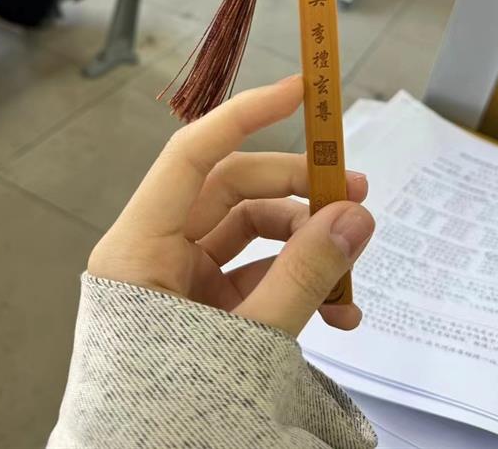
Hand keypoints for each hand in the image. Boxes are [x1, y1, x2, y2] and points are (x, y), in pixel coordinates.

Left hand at [88, 76, 374, 336]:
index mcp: (140, 244)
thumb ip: (303, 275)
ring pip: (251, 235)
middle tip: (356, 194)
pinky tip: (340, 312)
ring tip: (356, 267)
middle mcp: (157, 251)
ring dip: (307, 244)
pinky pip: (256, 278)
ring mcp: (181, 281)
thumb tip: (357, 213)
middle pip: (234, 191)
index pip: (195, 152)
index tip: (304, 89)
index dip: (248, 112)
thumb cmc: (169, 408)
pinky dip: (297, 284)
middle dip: (298, 191)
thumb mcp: (246, 339)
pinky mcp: (202, 309)